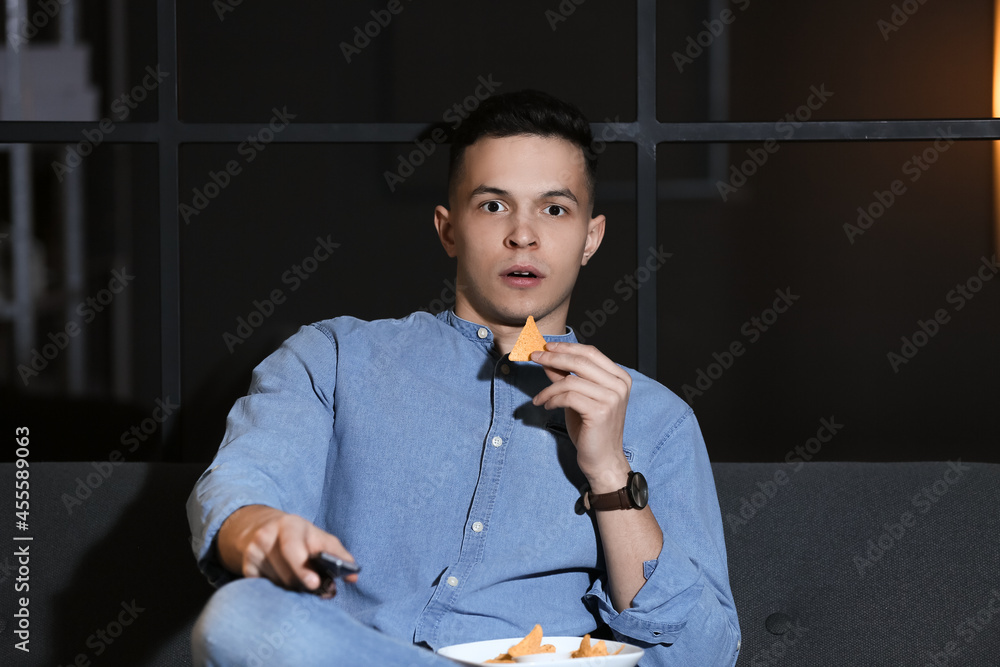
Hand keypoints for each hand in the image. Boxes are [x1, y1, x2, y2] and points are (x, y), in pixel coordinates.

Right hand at [216, 504, 357, 596]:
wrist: (264, 528)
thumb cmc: (301, 536)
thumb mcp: (320, 538)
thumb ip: (338, 555)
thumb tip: (353, 577)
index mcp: (289, 524)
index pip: (292, 546)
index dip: (302, 567)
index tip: (314, 584)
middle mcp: (266, 537)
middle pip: (287, 573)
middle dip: (305, 585)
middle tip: (319, 591)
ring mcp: (253, 553)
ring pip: (279, 585)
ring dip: (295, 590)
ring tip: (305, 586)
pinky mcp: (246, 569)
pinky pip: (267, 590)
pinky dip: (281, 591)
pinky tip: (287, 585)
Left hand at [529, 342, 632, 491]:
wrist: (603, 460)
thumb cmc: (592, 430)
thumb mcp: (578, 398)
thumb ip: (567, 378)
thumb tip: (548, 360)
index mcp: (619, 377)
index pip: (590, 353)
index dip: (566, 347)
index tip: (546, 347)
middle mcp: (619, 385)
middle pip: (581, 361)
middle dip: (553, 357)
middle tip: (534, 357)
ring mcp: (612, 398)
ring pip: (571, 380)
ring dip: (549, 388)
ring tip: (540, 398)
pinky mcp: (600, 411)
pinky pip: (568, 397)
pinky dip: (552, 399)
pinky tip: (547, 406)